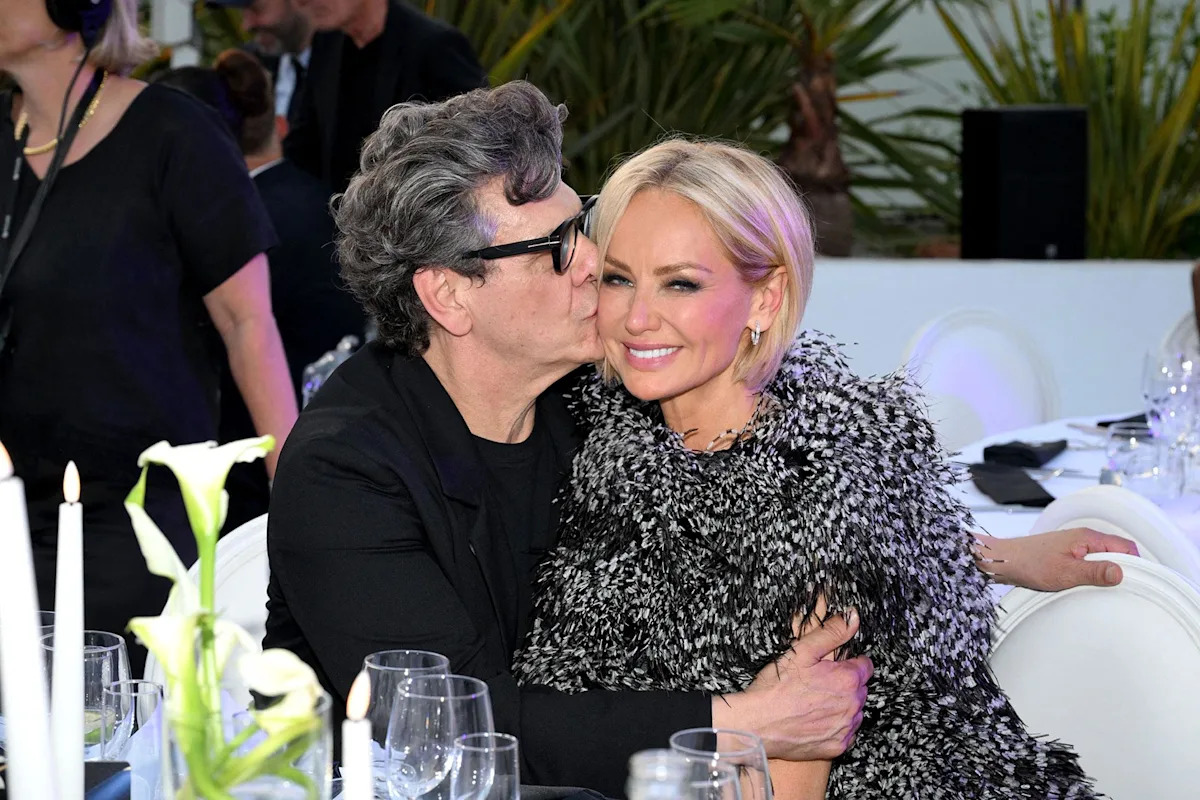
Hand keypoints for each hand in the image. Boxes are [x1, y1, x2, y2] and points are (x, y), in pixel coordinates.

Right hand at [712, 610, 872, 760]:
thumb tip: (853, 616)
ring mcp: (846, 728)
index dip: (848, 663)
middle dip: (845, 684)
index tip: (832, 666)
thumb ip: (832, 632)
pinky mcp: (837, 747)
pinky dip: (835, 726)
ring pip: (854, 711)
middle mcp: (852, 705)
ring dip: (842, 705)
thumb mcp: (802, 651)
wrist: (757, 724)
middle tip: (818, 683)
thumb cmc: (776, 686)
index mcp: (847, 679)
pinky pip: (846, 733)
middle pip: (860, 689)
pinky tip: (815, 720)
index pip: (866, 666)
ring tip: (814, 702)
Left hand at [974, 528, 1139, 590]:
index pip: (1126, 547)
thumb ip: (1094, 572)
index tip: (1138, 583)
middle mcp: (1084, 539)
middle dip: (1121, 572)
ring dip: (1105, 575)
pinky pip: (1088, 565)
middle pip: (1116, 554)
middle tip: (1121, 592)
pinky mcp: (1066, 556)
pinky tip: (1087, 588)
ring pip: (1102, 560)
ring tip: (1103, 592)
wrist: (1002, 561)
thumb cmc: (1029, 563)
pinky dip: (1091, 576)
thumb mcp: (1065, 572)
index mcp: (1088, 538)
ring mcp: (1074, 547)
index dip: (1136, 565)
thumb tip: (1121, 572)